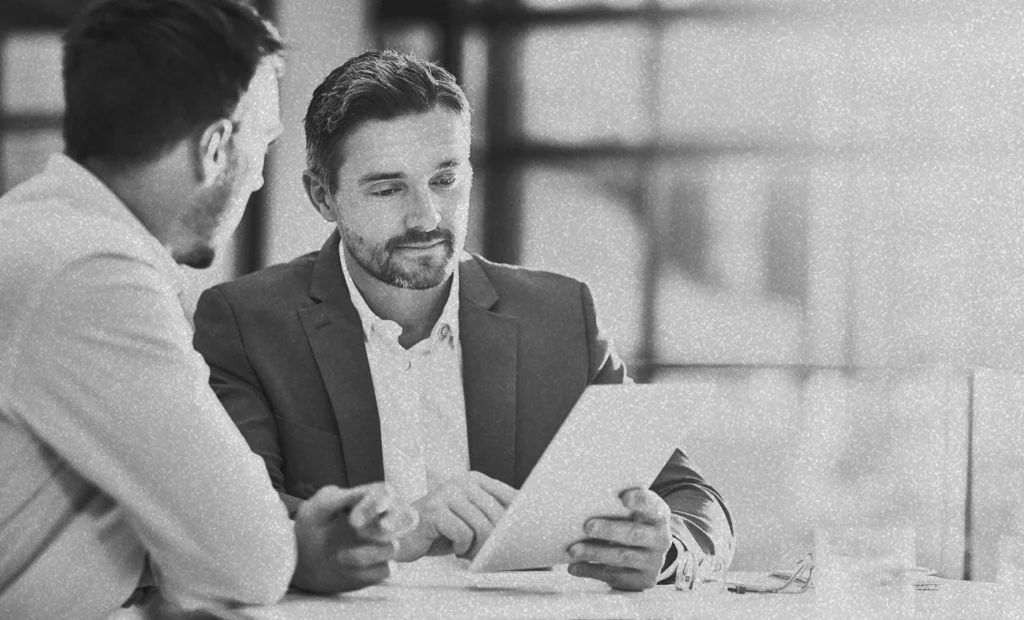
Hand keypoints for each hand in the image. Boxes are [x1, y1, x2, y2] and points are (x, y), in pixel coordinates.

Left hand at [292, 483, 416, 593]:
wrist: (301, 562)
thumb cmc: (311, 528)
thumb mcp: (316, 509)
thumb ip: (335, 498)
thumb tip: (359, 493)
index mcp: (365, 500)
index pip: (383, 493)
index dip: (374, 505)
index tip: (353, 522)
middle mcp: (378, 521)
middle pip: (401, 516)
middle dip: (391, 523)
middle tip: (363, 533)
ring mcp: (380, 545)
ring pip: (392, 547)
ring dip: (369, 553)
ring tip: (340, 557)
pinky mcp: (378, 567)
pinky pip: (387, 570)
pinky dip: (369, 571)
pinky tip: (347, 571)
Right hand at [395, 471, 516, 561]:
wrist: (404, 536)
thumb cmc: (442, 532)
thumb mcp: (471, 521)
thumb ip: (493, 518)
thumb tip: (523, 534)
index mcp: (476, 479)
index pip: (511, 496)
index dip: (521, 519)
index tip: (524, 538)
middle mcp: (462, 481)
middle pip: (498, 514)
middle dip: (497, 541)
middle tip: (489, 554)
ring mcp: (447, 493)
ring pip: (482, 526)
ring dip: (479, 547)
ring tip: (469, 552)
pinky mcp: (434, 510)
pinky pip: (463, 534)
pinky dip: (462, 547)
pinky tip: (453, 548)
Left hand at [566, 488, 672, 590]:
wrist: (649, 552)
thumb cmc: (633, 522)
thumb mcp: (635, 511)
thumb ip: (618, 504)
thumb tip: (583, 497)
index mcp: (659, 515)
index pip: (652, 506)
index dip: (640, 501)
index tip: (624, 497)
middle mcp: (660, 539)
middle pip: (634, 534)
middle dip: (610, 530)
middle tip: (588, 526)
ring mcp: (653, 562)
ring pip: (622, 557)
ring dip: (595, 552)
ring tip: (573, 550)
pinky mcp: (643, 580)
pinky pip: (615, 575)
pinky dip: (591, 570)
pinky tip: (574, 567)